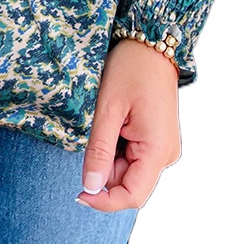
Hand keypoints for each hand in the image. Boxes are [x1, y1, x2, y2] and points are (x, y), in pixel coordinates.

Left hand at [75, 38, 181, 210]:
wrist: (152, 42)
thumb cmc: (131, 68)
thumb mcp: (108, 108)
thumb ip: (98, 151)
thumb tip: (90, 188)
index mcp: (158, 150)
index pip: (132, 196)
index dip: (104, 201)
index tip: (78, 194)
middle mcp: (166, 154)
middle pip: (128, 183)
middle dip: (104, 168)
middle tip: (94, 132)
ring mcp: (163, 146)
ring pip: (128, 169)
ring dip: (109, 154)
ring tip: (107, 118)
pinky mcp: (157, 138)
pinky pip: (133, 155)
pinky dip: (116, 145)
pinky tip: (115, 118)